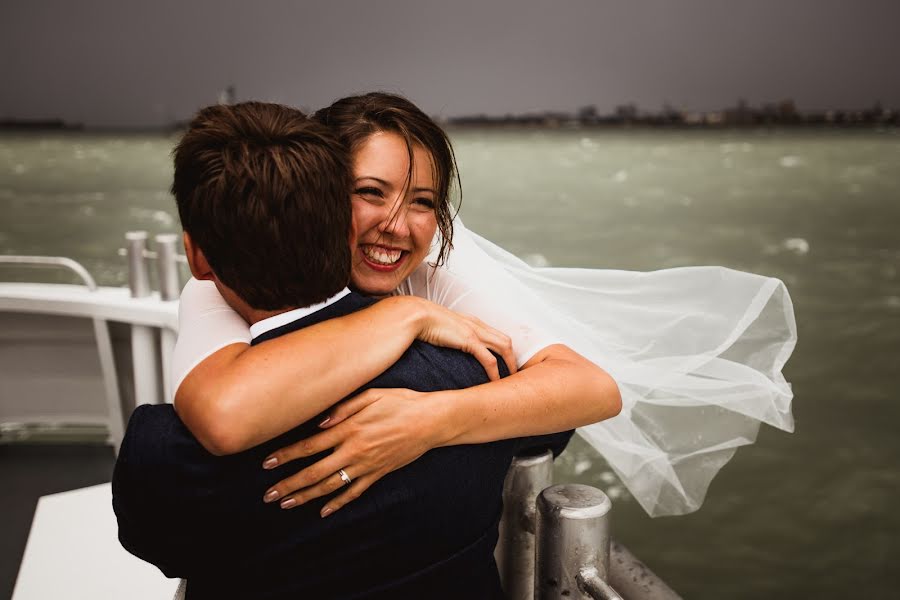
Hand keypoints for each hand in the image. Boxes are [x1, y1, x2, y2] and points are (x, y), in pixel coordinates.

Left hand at [261, 388, 442, 515]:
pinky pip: (355, 492)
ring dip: (306, 496)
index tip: (267, 463)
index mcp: (349, 429)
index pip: (310, 445)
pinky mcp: (378, 473)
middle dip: (289, 484)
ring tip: (286, 504)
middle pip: (314, 471)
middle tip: (268, 494)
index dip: (286, 455)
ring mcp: (366, 465)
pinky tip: (323, 511)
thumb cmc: (401, 402)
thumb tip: (319, 421)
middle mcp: (354, 450)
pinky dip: (338, 503)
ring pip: (330, 486)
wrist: (430, 421)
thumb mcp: (371, 394)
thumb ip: (343, 407)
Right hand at [415, 301, 516, 379]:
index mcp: (471, 321)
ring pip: (504, 347)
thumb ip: (447, 334)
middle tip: (512, 374)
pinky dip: (495, 371)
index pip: (495, 334)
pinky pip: (489, 359)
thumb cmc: (423, 321)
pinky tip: (495, 381)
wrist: (415, 314)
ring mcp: (474, 331)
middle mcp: (476, 325)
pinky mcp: (469, 340)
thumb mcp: (440, 327)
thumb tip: (445, 344)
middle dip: (512, 358)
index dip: (502, 349)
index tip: (504, 362)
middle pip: (505, 340)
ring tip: (509, 380)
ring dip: (509, 364)